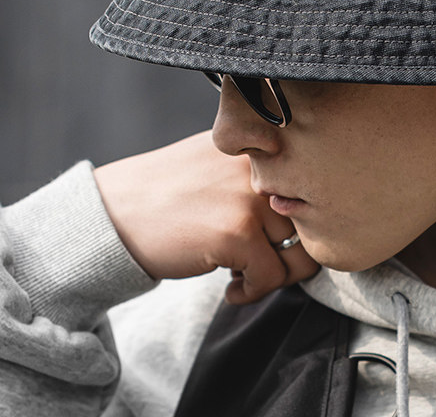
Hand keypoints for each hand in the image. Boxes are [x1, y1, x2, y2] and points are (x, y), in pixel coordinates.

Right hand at [94, 130, 319, 303]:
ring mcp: (250, 198)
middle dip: (294, 256)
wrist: (115, 212)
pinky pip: (270, 277)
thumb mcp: (221, 161)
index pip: (314, 191)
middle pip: (313, 225)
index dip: (301, 224)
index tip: (277, 239)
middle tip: (267, 266)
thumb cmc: (170, 192)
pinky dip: (252, 292)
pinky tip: (229, 288)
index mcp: (263, 148)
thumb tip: (314, 215)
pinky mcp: (236, 233)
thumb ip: (263, 175)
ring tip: (248, 275)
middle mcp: (263, 167)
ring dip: (277, 276)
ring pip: (299, 254)